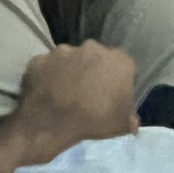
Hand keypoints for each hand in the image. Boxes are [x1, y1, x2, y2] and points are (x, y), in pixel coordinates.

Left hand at [14, 42, 138, 147]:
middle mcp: (92, 48)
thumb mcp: (122, 124)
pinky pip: (49, 65)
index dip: (121, 78)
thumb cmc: (94, 120)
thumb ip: (130, 117)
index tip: (115, 92)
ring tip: (67, 91)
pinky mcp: (41, 57)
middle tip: (91, 91)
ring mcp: (63, 50)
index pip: (125, 65)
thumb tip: (132, 119)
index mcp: (118, 61)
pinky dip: (50, 74)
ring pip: (71, 58)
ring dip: (71, 70)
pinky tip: (48, 90)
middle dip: (95, 69)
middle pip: (97, 56)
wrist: (52, 120)